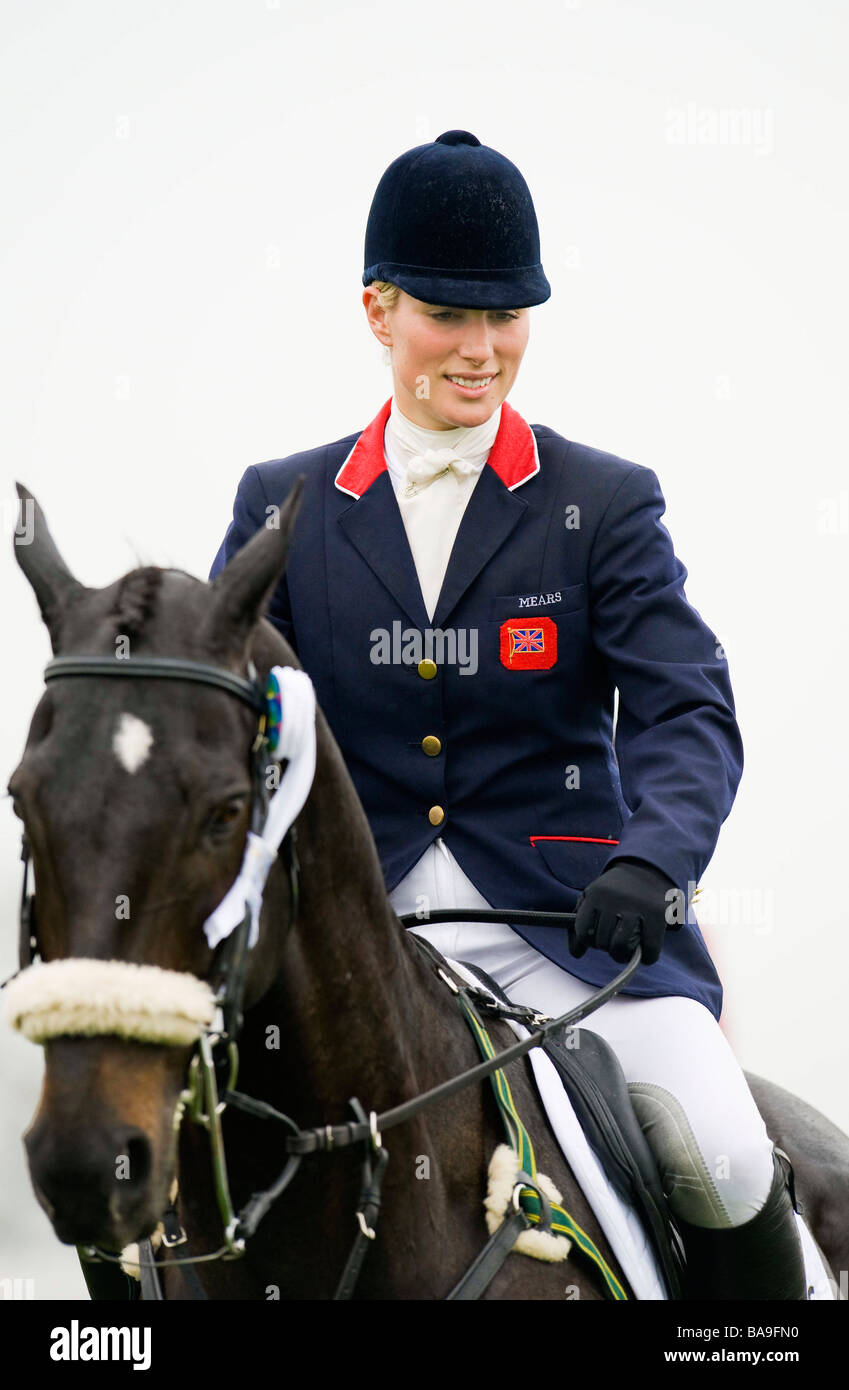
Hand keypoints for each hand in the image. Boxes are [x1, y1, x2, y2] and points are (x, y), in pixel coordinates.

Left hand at [568, 857, 683, 965]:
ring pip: (621, 947)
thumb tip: (576, 954)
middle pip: (602, 941)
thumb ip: (581, 922)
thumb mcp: (594, 896)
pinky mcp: (657, 914)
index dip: (588, 942)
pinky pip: (649, 948)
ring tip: (625, 953)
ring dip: (622, 956)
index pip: (583, 931)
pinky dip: (646, 958)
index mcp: (595, 894)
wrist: (648, 867)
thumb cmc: (616, 890)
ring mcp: (636, 906)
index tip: (596, 942)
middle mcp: (613, 899)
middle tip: (613, 945)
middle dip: (606, 948)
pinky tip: (645, 954)